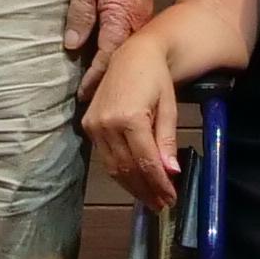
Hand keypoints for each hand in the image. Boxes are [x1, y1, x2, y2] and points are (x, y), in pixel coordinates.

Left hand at [62, 0, 156, 93]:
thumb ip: (80, 15)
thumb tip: (72, 46)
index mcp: (123, 17)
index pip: (107, 56)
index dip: (94, 77)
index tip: (83, 94)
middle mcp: (138, 21)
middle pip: (121, 58)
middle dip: (106, 79)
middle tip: (91, 98)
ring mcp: (143, 15)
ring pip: (128, 49)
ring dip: (113, 66)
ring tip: (99, 83)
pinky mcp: (143, 8)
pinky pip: (131, 37)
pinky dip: (119, 51)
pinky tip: (110, 56)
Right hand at [81, 38, 181, 214]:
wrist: (132, 54)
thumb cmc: (156, 78)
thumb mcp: (168, 107)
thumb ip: (167, 140)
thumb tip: (171, 171)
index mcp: (130, 117)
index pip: (145, 161)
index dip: (158, 183)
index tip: (171, 198)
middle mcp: (107, 123)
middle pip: (128, 168)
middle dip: (146, 189)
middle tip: (162, 204)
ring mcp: (94, 125)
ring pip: (114, 167)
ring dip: (133, 186)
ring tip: (150, 199)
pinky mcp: (88, 125)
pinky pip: (105, 157)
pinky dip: (120, 172)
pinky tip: (134, 181)